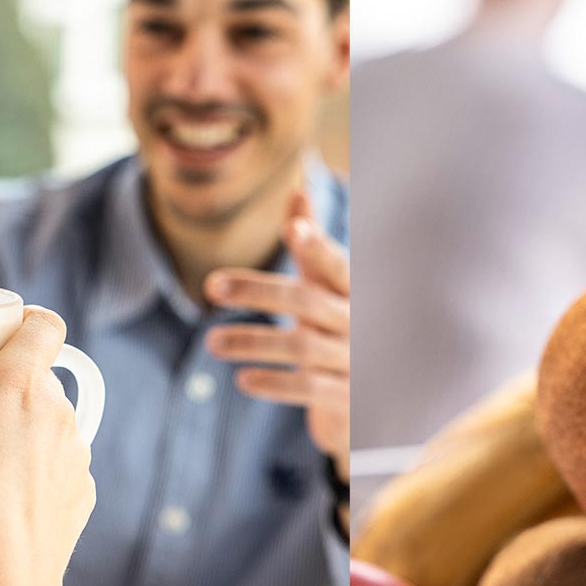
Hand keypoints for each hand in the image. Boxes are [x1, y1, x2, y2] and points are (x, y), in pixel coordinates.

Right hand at [0, 307, 92, 585]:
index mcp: (13, 386)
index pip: (43, 324)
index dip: (23, 321)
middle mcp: (54, 412)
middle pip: (37, 373)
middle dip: (2, 380)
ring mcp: (74, 455)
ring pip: (48, 419)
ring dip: (20, 425)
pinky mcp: (80, 494)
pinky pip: (57, 464)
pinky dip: (33, 469)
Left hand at [207, 191, 349, 461]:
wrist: (375, 395)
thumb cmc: (343, 326)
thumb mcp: (330, 285)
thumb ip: (313, 244)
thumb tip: (297, 189)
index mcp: (355, 290)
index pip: (338, 264)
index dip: (319, 247)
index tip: (295, 229)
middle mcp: (359, 322)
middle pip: (307, 301)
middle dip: (258, 291)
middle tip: (211, 285)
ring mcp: (355, 360)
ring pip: (301, 346)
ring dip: (252, 342)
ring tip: (211, 343)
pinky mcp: (347, 397)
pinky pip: (308, 388)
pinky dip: (275, 383)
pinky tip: (242, 379)